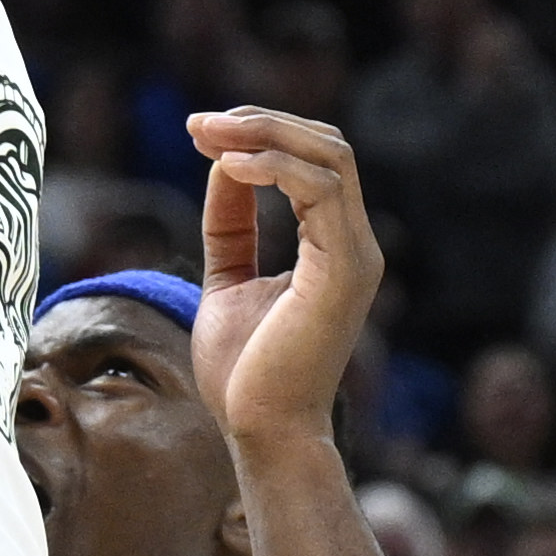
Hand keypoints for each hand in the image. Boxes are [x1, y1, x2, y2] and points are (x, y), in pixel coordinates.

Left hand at [185, 106, 384, 452]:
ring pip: (329, 155)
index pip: (314, 160)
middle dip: (261, 122)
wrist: (262, 433)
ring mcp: (356, 254)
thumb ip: (232, 226)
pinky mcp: (344, 269)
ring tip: (207, 135)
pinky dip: (272, 167)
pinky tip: (225, 166)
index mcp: (334, 245)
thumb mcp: (228, 281)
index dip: (260, 134)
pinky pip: (319, 189)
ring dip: (263, 135)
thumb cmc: (247, 373)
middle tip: (199, 123)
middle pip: (328, 144)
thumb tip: (223, 166)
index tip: (200, 131)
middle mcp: (355, 244)